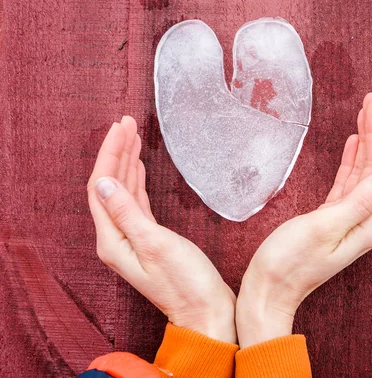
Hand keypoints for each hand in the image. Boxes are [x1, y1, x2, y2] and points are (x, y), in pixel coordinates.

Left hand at [87, 117, 235, 342]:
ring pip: (123, 191)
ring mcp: (132, 239)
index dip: (110, 154)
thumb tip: (103, 182)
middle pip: (110, 186)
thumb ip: (127, 212)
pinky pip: (136, 202)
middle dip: (118, 152)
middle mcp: (117, 238)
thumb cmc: (186, 282)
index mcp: (113, 239)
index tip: (121, 128)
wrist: (206, 311)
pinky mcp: (149, 239)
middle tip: (128, 122)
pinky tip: (139, 168)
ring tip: (132, 135)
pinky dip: (137, 181)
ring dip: (127, 163)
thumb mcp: (155, 244)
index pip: (102, 187)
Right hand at [236, 92, 371, 347]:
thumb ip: (356, 202)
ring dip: (363, 144)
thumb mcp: (322, 228)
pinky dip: (350, 163)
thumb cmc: (289, 264)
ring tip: (364, 116)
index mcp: (366, 223)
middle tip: (371, 99)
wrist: (267, 293)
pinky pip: (346, 184)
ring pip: (360, 173)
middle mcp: (363, 221)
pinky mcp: (330, 220)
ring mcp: (347, 221)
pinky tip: (352, 147)